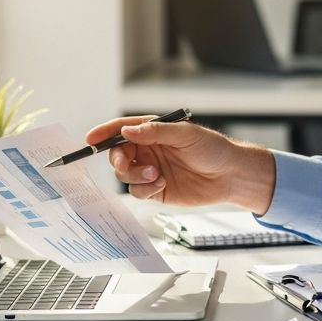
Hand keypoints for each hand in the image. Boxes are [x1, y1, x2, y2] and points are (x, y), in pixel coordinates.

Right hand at [86, 116, 276, 213]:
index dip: (104, 133)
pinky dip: (144, 189)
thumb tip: (127, 131)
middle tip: (128, 164)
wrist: (230, 176)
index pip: (122, 129)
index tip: (90, 139)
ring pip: (125, 174)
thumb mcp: (185, 134)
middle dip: (118, 160)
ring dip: (135, 176)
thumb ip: (155, 132)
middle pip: (118, 154)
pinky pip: (137, 191)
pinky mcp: (156, 189)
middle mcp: (149, 149)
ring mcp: (151, 170)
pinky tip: (162, 185)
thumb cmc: (212, 149)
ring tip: (157, 175)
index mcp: (153, 131)